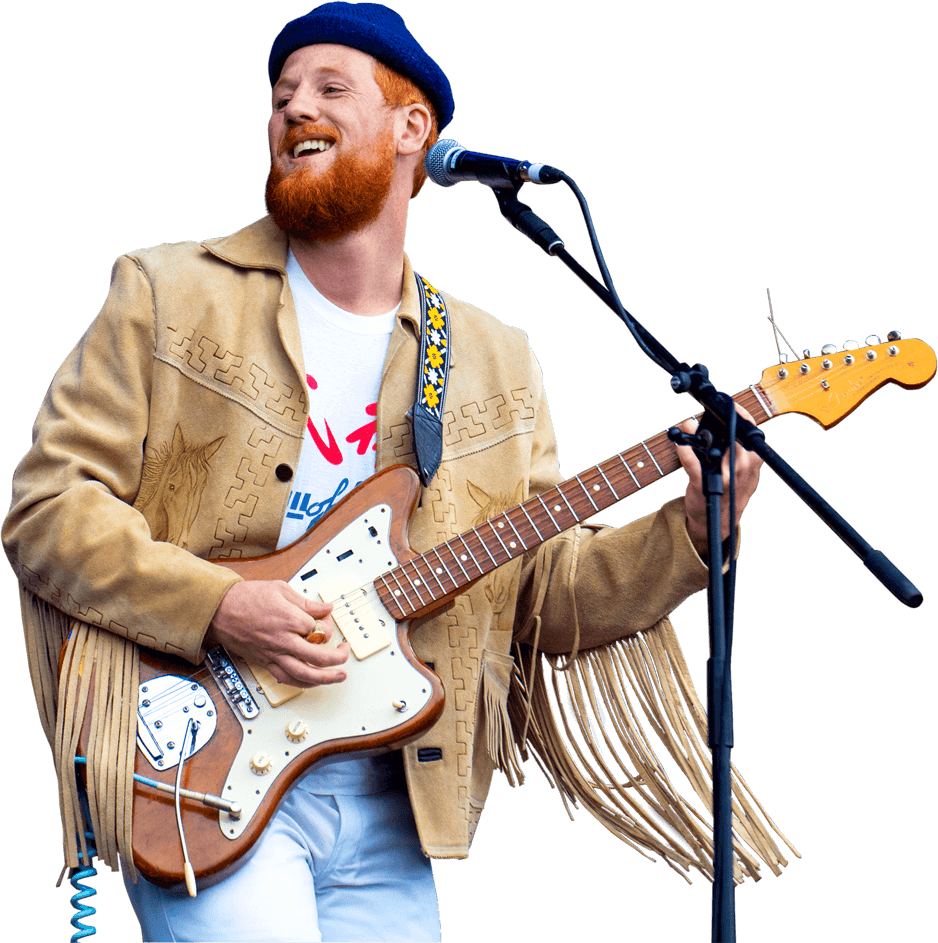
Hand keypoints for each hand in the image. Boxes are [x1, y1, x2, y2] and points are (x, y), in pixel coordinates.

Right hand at [208, 580, 349, 686]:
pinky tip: (313, 682)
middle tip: (345, 652)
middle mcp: (283, 641)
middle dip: (338, 657)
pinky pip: (287, 679)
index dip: (327, 625)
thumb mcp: (280, 589)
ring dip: (326, 678)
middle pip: (318, 657)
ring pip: (304, 674)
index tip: (325, 620)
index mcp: (289, 619)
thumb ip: (306, 602)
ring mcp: (273, 654)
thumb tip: (326, 608)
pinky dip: (303, 683)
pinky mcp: (265, 663)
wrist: (219, 610)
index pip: (319, 629)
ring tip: (339, 676)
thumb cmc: (245, 598)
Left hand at [674, 404, 762, 558]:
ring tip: (690, 422)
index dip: (742, 416)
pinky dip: (685, 451)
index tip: (731, 405)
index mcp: (752, 463)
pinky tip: (679, 440)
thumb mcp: (739, 469)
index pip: (752, 434)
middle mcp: (742, 470)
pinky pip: (694, 465)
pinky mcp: (704, 484)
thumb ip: (732, 445)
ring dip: (702, 435)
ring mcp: (724, 478)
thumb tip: (717, 422)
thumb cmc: (728, 490)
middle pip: (737, 439)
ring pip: (719, 450)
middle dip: (723, 422)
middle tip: (710, 410)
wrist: (719, 520)